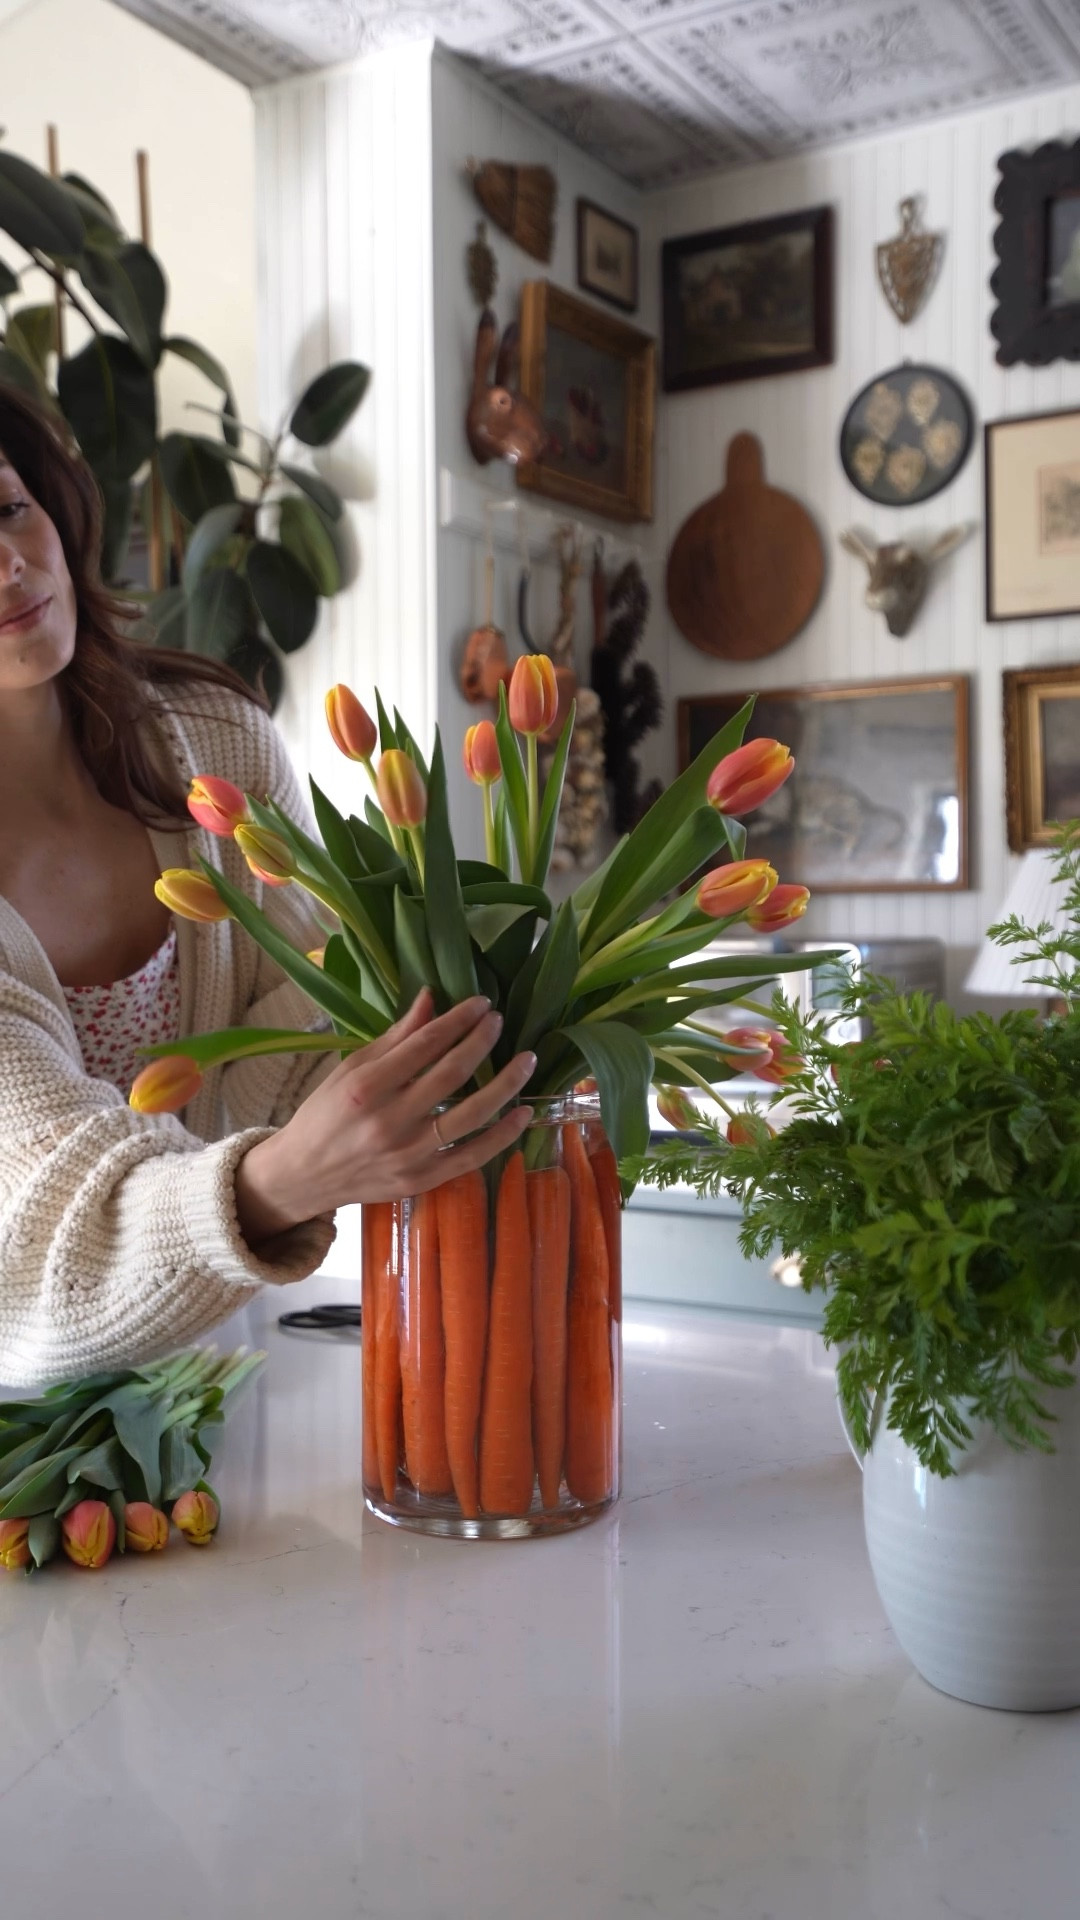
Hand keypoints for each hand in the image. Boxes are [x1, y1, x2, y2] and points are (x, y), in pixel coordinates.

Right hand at [234, 990, 534, 1246]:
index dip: (457, 1020)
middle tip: (501, 1022)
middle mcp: (388, 1122)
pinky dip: (502, 1135)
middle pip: (451, 1076)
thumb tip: (431, 998)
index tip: (481, 1003)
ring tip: (528, 1061)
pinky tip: (523, 1112)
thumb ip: (395, 1037)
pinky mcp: (422, 1180)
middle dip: (482, 1043)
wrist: (305, 1176)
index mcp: (365, 1088)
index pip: (424, 1045)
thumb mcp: (351, 1069)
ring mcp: (408, 1155)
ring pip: (471, 1116)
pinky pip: (472, 1156)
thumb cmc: (325, 1115)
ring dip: (506, 1085)